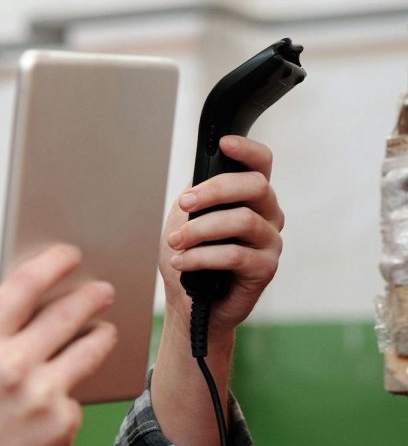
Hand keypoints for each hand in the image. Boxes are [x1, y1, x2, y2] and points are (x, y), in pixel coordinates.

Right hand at [0, 245, 116, 445]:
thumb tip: (45, 298)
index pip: (25, 284)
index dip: (53, 263)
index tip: (70, 253)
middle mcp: (11, 365)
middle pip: (68, 312)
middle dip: (92, 296)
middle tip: (104, 289)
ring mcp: (40, 396)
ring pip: (90, 349)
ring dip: (102, 335)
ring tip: (105, 330)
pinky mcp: (61, 425)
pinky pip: (75, 396)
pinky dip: (68, 396)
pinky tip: (52, 404)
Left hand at [160, 135, 283, 334]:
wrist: (189, 302)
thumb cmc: (191, 257)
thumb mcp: (187, 218)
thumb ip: (197, 194)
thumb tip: (197, 178)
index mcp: (251, 197)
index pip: (261, 163)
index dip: (247, 149)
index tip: (224, 143)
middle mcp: (268, 215)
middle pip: (254, 186)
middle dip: (213, 191)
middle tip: (184, 204)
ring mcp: (270, 241)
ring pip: (242, 221)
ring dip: (200, 229)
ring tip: (175, 242)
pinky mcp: (265, 269)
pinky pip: (235, 255)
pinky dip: (202, 257)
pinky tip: (182, 262)